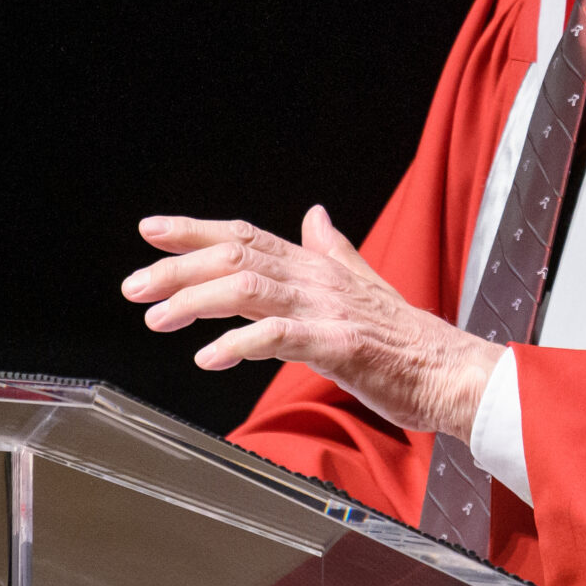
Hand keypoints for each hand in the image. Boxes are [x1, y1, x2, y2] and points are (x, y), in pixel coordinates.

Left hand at [122, 206, 501, 441]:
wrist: (452, 372)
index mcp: (319, 265)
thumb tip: (314, 213)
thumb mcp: (364, 284)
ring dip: (195, 301)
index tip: (150, 231)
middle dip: (177, 267)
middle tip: (133, 286)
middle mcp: (319, 279)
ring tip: (157, 319)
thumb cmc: (407, 341)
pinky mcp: (339, 345)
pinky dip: (238, 343)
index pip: (246, 235)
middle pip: (236, 256)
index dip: (195, 230)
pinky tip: (208, 357)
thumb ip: (332, 249)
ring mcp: (329, 309)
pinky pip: (278, 337)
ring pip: (249, 288)